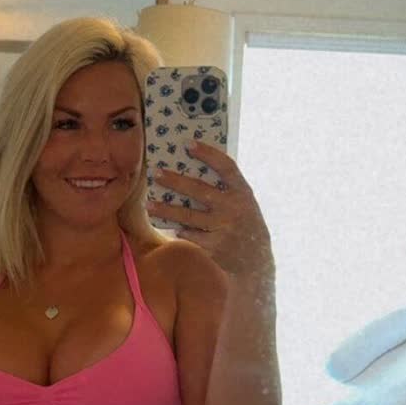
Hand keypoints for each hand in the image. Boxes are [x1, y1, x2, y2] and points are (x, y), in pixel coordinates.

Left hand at [148, 140, 273, 282]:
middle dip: (175, 181)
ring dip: (166, 209)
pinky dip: (178, 230)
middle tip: (156, 173)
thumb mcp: (244, 203)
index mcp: (243, 192)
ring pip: (188, 216)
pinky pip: (189, 235)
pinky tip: (168, 225)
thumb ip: (226, 189)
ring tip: (149, 204)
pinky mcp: (214, 246)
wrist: (256, 259)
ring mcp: (223, 228)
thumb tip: (194, 170)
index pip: (226, 167)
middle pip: (199, 190)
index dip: (208, 154)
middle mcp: (233, 208)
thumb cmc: (245, 224)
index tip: (189, 144)